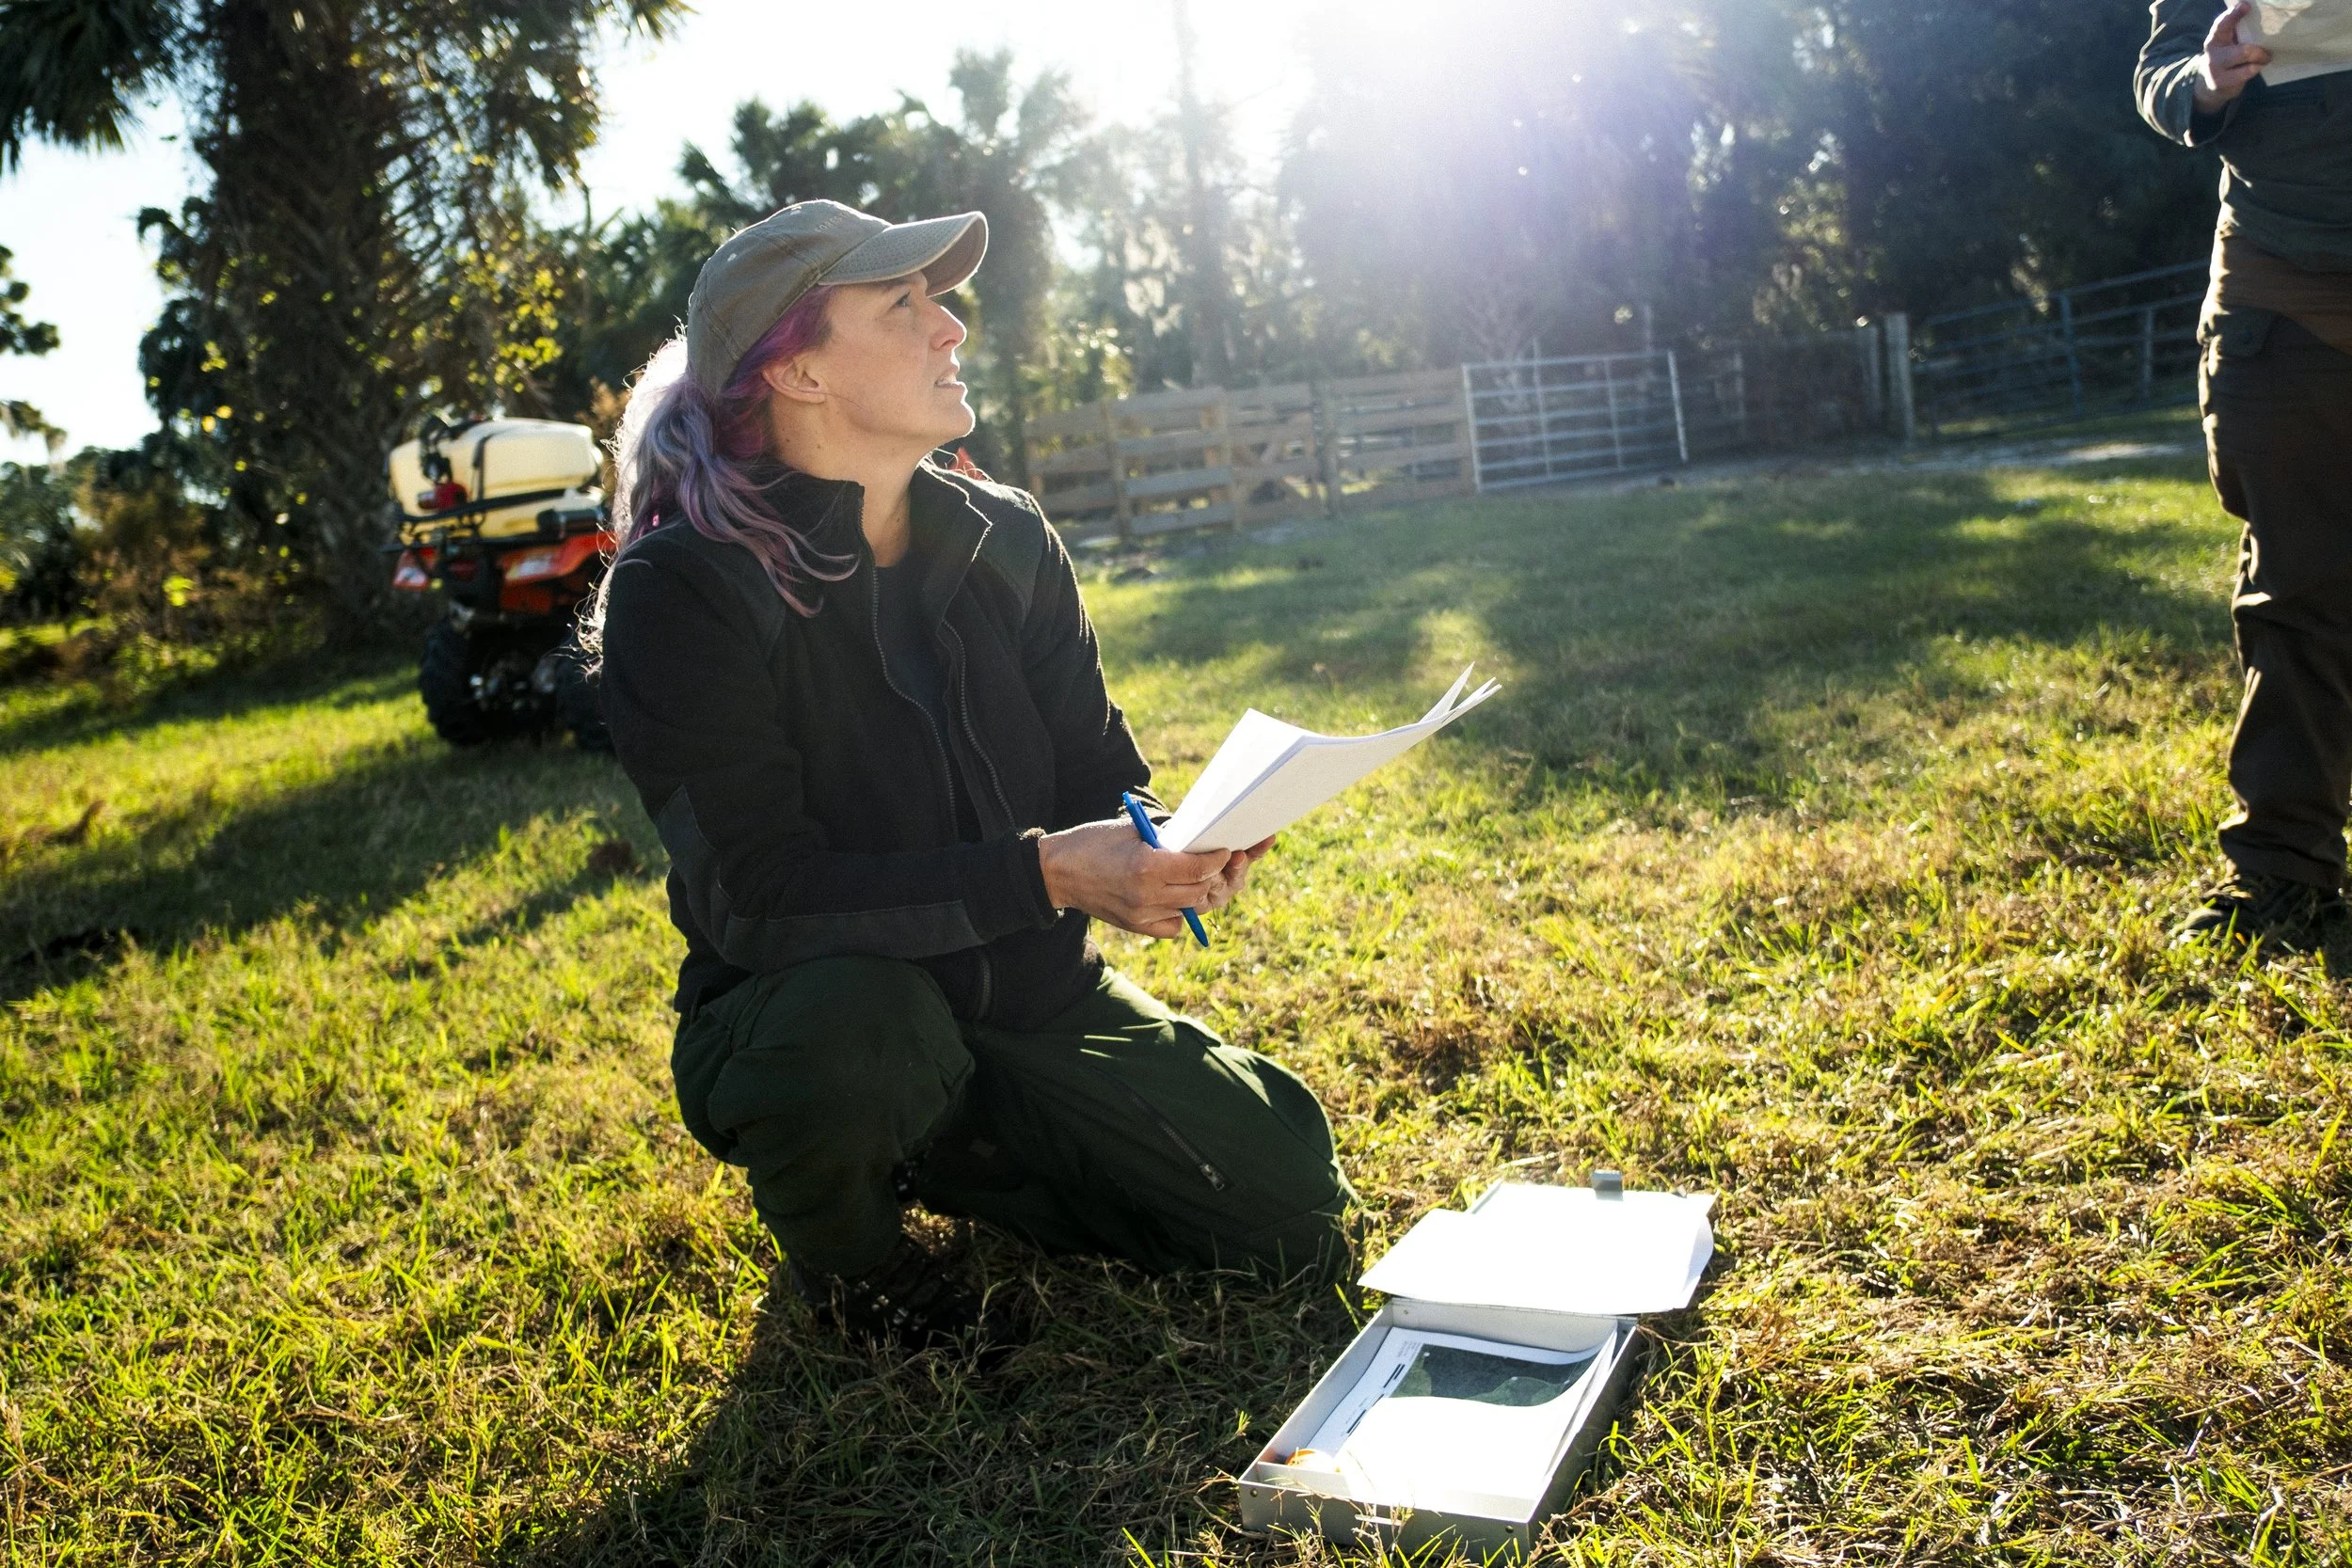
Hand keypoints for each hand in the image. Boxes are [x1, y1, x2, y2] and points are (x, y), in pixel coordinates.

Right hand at [1037, 822, 1276, 939]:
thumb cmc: (1094, 842)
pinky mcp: (1136, 927)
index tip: (1228, 849)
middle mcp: (1147, 895)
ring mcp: (1142, 915)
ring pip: (1192, 909)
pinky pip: (1174, 925)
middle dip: (1219, 875)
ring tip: (1211, 877)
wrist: (1056, 872)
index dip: (1220, 858)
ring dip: (1204, 892)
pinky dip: (1183, 911)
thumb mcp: (1133, 829)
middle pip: (1202, 891)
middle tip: (1228, 862)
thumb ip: (1168, 838)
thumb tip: (1204, 839)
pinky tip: (1181, 896)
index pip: (1201, 868)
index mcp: (1147, 866)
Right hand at [2193, 0, 2272, 113]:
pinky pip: (2247, 72)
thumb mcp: (2227, 43)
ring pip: (2246, 60)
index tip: (2246, 5)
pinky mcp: (2222, 83)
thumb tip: (2260, 14)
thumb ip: (2237, 31)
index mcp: (2215, 40)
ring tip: (2264, 59)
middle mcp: (2213, 54)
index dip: (2233, 14)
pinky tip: (2257, 67)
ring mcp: (2216, 71)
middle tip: (2266, 52)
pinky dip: (2256, 68)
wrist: (2209, 84)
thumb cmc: (2226, 57)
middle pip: (2242, 50)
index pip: (2222, 25)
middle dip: (2258, 51)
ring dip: (2260, 59)